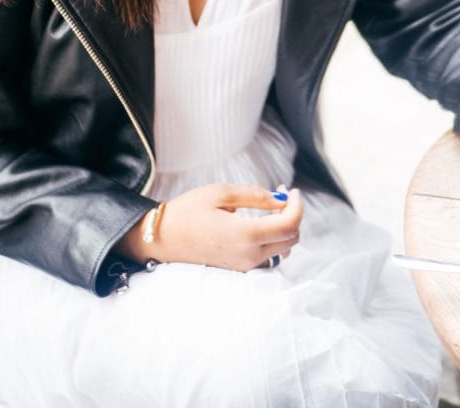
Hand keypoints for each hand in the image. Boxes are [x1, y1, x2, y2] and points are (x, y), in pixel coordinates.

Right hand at [118, 183, 302, 270]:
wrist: (161, 238)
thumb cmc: (188, 211)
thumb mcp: (221, 193)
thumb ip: (255, 196)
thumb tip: (281, 199)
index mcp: (246, 235)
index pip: (290, 224)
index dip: (297, 205)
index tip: (292, 189)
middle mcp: (249, 255)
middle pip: (291, 239)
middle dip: (293, 215)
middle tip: (282, 195)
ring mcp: (244, 266)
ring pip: (281, 250)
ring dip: (284, 228)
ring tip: (272, 208)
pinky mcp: (238, 269)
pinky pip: (268, 256)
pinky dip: (273, 240)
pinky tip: (261, 223)